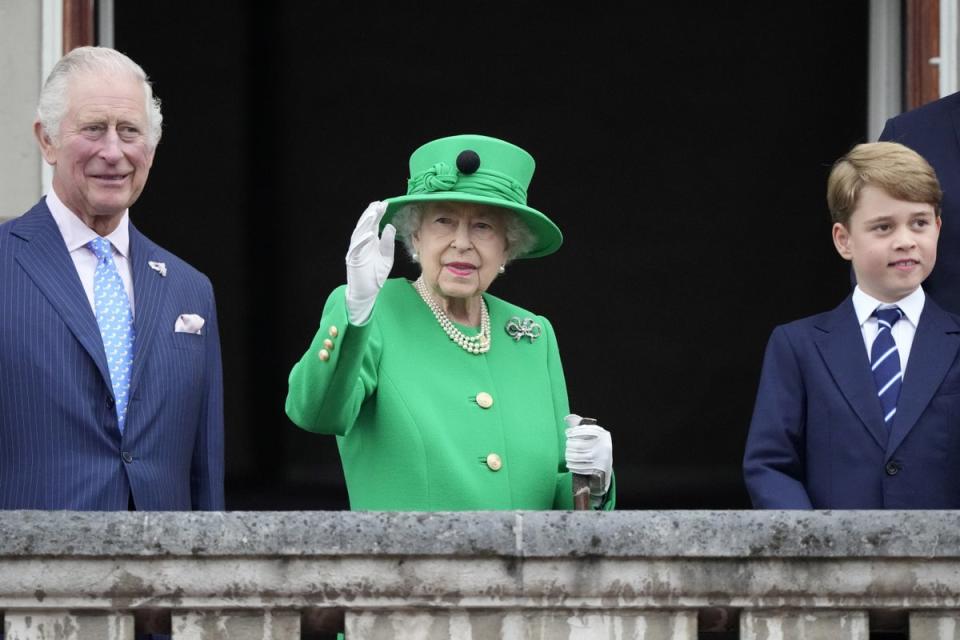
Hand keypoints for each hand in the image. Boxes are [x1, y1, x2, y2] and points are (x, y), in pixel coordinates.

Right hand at [345, 201, 395, 323]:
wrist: (367, 293)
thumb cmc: (375, 276)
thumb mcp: (386, 257)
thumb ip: (388, 243)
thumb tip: (390, 226)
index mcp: (370, 242)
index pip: (373, 225)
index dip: (378, 214)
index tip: (385, 204)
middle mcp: (362, 244)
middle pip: (365, 226)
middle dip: (371, 214)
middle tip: (378, 204)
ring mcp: (356, 251)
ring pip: (359, 234)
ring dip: (366, 223)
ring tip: (373, 213)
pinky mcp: (353, 260)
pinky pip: (357, 249)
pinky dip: (362, 241)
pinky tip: (369, 234)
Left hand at [564, 414, 612, 495]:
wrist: (606, 467)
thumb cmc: (596, 446)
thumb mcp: (593, 435)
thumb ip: (581, 426)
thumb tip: (567, 418)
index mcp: (603, 435)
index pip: (586, 431)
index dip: (574, 432)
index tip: (568, 433)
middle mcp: (603, 446)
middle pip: (579, 445)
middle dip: (570, 445)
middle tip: (567, 444)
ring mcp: (600, 459)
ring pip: (578, 457)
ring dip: (569, 456)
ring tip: (567, 454)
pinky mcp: (597, 469)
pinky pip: (581, 468)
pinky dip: (572, 466)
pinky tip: (569, 464)